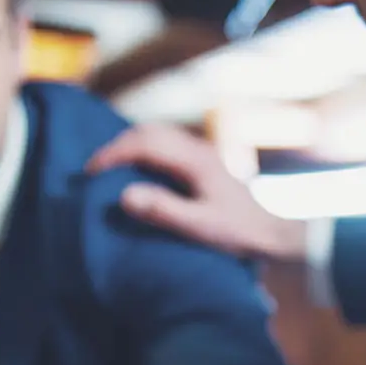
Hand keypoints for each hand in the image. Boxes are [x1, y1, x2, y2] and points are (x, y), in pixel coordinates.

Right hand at [86, 124, 308, 262]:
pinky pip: (166, 145)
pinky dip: (144, 150)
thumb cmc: (239, 232)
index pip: (143, 143)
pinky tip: (136, 170)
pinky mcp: (204, 162)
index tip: (90, 174)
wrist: (276, 232)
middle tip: (93, 171)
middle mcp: (197, 148)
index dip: (111, 154)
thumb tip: (124, 195)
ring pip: (157, 134)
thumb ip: (163, 211)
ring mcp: (202, 152)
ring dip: (129, 145)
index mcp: (194, 159)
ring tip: (109, 169)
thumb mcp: (200, 227)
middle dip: (116, 146)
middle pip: (148, 131)